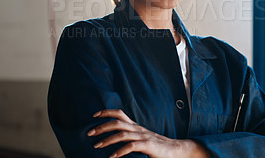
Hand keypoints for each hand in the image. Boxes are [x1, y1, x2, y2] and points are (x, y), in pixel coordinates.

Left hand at [87, 109, 209, 157]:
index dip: (106, 112)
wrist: (175, 151)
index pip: (120, 114)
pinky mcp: (148, 146)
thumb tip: (113, 139)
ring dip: (107, 139)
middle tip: (89, 133)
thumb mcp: (141, 139)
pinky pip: (131, 147)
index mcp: (135, 126)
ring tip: (97, 146)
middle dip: (101, 126)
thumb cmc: (156, 147)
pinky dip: (120, 151)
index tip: (94, 115)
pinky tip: (112, 157)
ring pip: (122, 134)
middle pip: (117, 122)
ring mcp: (143, 137)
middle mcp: (138, 129)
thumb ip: (129, 138)